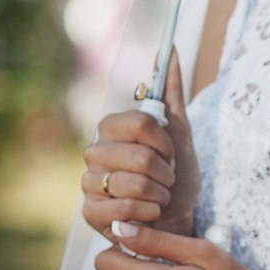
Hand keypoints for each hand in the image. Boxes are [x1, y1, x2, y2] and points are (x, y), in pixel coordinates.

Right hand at [82, 48, 200, 238]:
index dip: (163, 142)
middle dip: (165, 173)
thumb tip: (169, 48)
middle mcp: (94, 152)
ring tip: (158, 198)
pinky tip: (147, 216)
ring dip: (159, 195)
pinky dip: (147, 214)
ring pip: (134, 184)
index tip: (170, 153)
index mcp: (111, 129)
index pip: (139, 123)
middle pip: (140, 156)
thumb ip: (171, 91)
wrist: (175, 221)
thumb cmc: (176, 178)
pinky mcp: (90, 213)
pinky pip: (124, 209)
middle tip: (166, 180)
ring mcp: (89, 183)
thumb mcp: (180, 132)